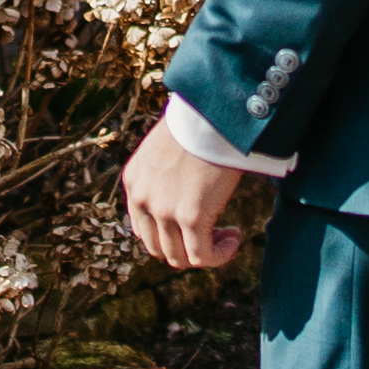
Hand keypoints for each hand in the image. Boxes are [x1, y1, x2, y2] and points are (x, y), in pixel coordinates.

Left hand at [122, 116, 248, 271]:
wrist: (212, 111)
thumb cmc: (198, 124)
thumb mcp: (166, 150)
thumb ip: (164, 177)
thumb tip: (183, 194)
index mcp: (134, 182)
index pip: (143, 229)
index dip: (170, 236)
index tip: (195, 226)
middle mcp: (142, 199)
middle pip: (158, 248)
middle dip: (186, 247)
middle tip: (213, 234)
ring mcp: (164, 210)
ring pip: (179, 257)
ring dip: (205, 252)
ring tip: (227, 235)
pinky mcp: (190, 217)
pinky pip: (201, 256)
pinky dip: (219, 255)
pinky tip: (235, 238)